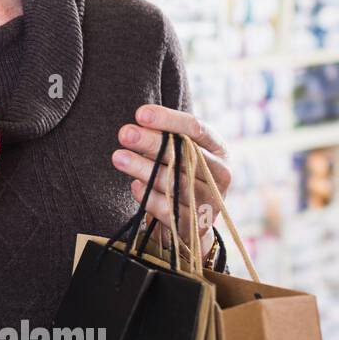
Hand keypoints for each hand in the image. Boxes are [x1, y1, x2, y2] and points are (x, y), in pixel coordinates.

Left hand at [111, 104, 231, 257]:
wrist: (191, 219)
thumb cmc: (182, 174)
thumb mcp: (181, 153)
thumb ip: (165, 138)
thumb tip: (138, 126)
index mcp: (218, 150)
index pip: (195, 129)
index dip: (168, 120)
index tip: (140, 114)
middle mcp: (219, 175)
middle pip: (183, 154)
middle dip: (151, 142)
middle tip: (124, 133)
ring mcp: (209, 201)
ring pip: (173, 182)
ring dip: (143, 168)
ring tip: (119, 157)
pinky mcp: (194, 225)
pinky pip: (167, 208)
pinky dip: (148, 196)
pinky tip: (135, 186)